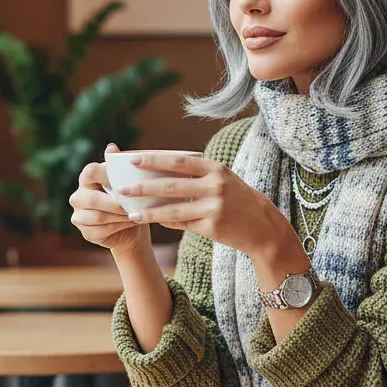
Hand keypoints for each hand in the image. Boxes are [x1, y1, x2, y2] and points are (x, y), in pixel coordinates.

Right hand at [69, 144, 149, 252]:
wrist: (132, 226)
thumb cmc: (129, 198)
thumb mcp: (128, 181)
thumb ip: (119, 166)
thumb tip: (111, 147)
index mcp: (87, 179)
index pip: (90, 171)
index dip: (106, 175)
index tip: (124, 181)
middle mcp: (78, 197)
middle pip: (92, 199)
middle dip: (116, 203)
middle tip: (134, 204)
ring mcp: (79, 216)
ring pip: (98, 216)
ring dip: (120, 215)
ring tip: (136, 213)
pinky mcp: (85, 233)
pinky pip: (101, 230)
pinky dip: (119, 226)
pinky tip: (131, 222)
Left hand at [112, 151, 294, 258]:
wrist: (263, 227)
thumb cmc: (238, 200)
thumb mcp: (222, 180)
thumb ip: (197, 175)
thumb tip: (161, 174)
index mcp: (215, 169)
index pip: (178, 161)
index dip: (154, 160)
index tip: (133, 159)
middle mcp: (215, 185)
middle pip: (171, 185)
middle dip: (143, 186)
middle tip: (122, 188)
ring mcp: (214, 207)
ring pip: (173, 209)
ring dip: (149, 211)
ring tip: (130, 212)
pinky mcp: (212, 227)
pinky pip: (182, 224)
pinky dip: (167, 222)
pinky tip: (154, 220)